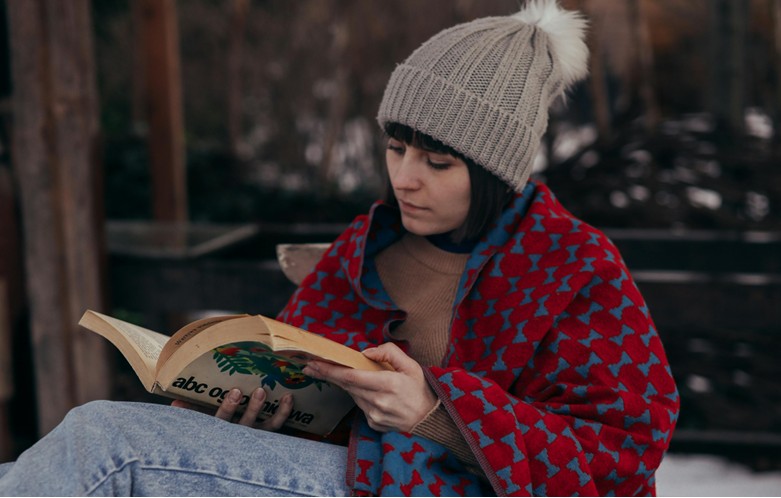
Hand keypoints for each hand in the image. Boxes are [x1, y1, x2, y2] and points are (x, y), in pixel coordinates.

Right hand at [171, 387, 293, 430]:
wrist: (234, 456)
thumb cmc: (216, 430)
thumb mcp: (201, 423)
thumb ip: (190, 413)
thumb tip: (174, 403)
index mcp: (224, 432)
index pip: (224, 421)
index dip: (229, 407)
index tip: (236, 391)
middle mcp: (241, 436)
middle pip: (246, 424)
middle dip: (250, 408)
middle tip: (254, 390)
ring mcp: (257, 436)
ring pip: (266, 427)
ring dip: (269, 411)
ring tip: (267, 391)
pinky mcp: (269, 434)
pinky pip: (279, 426)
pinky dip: (284, 412)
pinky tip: (289, 397)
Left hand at [302, 343, 436, 432]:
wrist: (430, 420)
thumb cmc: (421, 390)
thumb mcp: (411, 365)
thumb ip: (389, 353)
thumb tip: (366, 352)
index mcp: (388, 384)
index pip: (351, 377)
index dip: (330, 370)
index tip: (315, 363)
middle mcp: (378, 402)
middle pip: (346, 386)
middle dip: (327, 375)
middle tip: (309, 366)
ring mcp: (375, 416)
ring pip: (353, 395)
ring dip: (345, 384)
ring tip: (335, 372)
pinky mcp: (374, 424)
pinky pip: (361, 406)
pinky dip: (360, 395)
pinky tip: (366, 390)